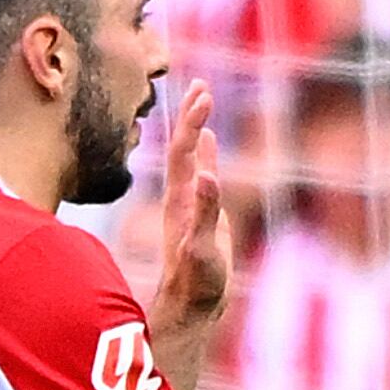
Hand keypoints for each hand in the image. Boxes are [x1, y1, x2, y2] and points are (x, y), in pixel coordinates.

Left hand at [152, 80, 231, 334]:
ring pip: (189, 156)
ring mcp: (189, 202)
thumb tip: (208, 175)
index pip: (183, 150)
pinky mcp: (199, 213)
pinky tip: (208, 142)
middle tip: (200, 83)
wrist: (189, 306)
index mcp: (180, 198)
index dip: (192, 121)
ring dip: (195, 126)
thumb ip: (206, 212)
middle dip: (190, 114)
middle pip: (182, 146)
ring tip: (202, 99)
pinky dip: (205, 152)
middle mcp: (181, 195)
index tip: (204, 94)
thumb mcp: (203, 248)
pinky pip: (201, 173)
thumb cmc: (197, 282)